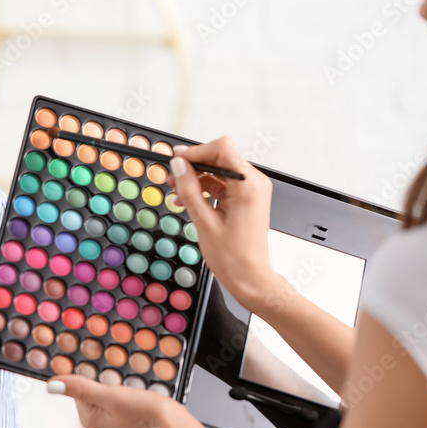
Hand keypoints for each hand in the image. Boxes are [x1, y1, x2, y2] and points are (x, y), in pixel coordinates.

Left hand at [48, 375, 279, 427]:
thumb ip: (82, 388)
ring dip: (116, 373)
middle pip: (93, 384)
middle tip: (112, 354)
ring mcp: (117, 418)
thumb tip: (50, 384)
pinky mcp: (133, 416)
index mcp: (89, 416)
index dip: (82, 365)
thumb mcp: (111, 396)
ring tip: (126, 363)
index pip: (77, 383)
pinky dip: (128, 382)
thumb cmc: (147, 416)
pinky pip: (124, 392)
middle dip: (101, 368)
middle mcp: (100, 419)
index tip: (87, 347)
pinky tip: (138, 376)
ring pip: (110, 386)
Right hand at [168, 137, 283, 315]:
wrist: (251, 278)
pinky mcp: (246, 198)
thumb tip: (179, 166)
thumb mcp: (204, 222)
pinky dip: (205, 189)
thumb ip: (190, 190)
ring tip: (178, 193)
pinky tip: (189, 200)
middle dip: (194, 166)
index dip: (196, 151)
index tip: (177, 160)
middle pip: (220, 157)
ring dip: (197, 178)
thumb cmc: (235, 258)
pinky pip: (223, 184)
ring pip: (219, 171)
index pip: (222, 149)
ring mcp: (251, 191)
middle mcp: (253, 184)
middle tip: (173, 178)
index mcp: (248, 186)